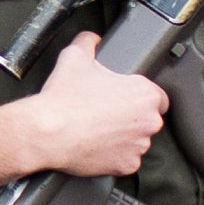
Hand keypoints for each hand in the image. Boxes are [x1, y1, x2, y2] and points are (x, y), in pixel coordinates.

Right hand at [0, 33, 169, 190]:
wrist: (46, 133)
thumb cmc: (63, 99)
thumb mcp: (74, 57)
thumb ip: (88, 42)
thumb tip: (91, 38)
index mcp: (143, 93)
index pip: (158, 96)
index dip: (140, 97)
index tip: (125, 98)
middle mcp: (148, 121)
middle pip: (148, 118)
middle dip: (131, 117)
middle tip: (106, 113)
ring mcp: (138, 146)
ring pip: (137, 140)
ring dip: (124, 136)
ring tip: (99, 130)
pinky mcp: (127, 166)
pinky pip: (126, 160)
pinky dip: (115, 155)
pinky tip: (98, 145)